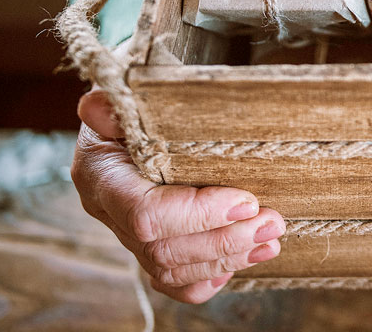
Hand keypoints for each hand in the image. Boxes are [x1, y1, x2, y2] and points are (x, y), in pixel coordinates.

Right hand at [72, 87, 284, 302]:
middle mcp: (108, 209)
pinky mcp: (146, 244)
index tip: (247, 201)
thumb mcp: (131, 91)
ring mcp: (125, 231)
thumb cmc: (141, 98)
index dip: (198, 214)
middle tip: (272, 224)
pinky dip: (204, 279)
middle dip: (224, 240)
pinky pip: (170, 281)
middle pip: (162, 248)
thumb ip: (116, 102)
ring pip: (170, 268)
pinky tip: (236, 264)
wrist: (135, 111)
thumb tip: (99, 106)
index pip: (146, 213)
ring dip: (225, 258)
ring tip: (269, 242)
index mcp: (101, 173)